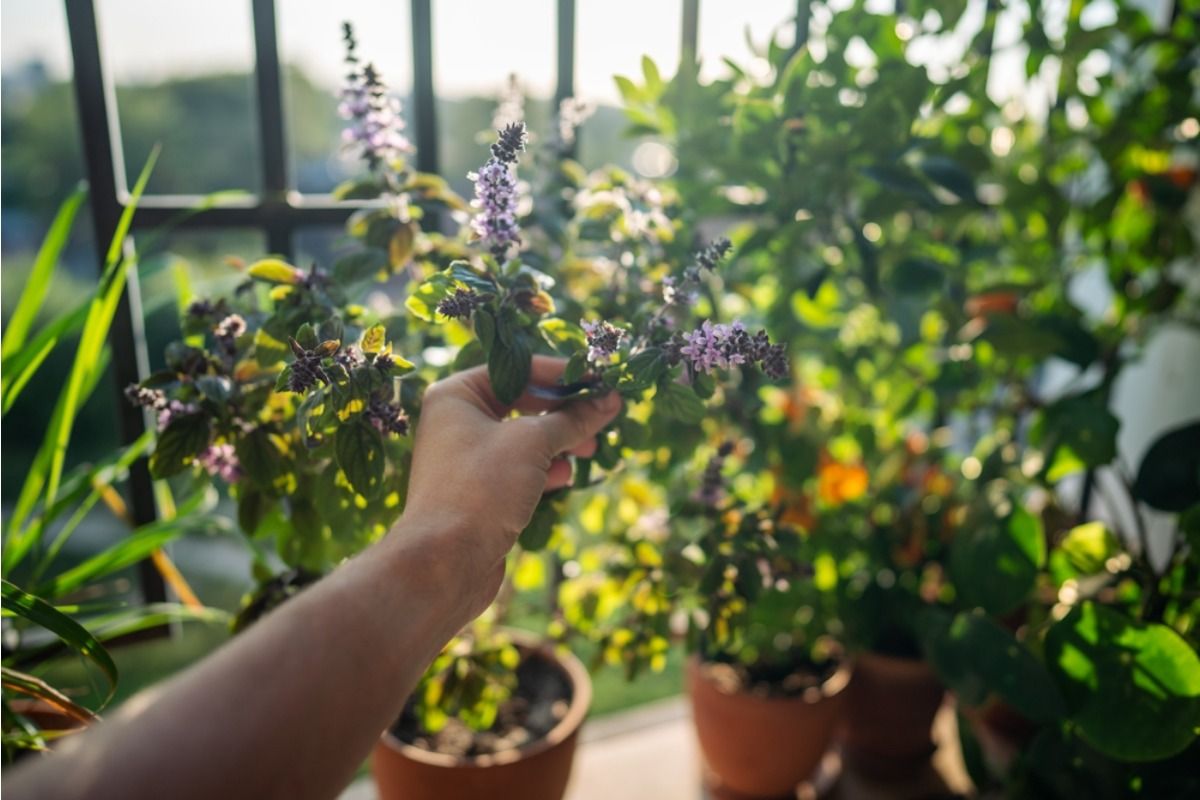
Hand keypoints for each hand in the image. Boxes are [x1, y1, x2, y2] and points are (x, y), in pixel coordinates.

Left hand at [399, 356, 621, 617]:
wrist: (445, 562)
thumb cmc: (481, 488)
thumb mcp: (533, 444)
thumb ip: (573, 418)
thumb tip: (610, 399)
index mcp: (457, 395)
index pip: (517, 370)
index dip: (561, 374)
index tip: (599, 379)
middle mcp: (456, 422)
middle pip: (521, 403)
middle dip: (563, 411)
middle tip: (601, 414)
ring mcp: (466, 459)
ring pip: (522, 439)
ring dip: (558, 441)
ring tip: (589, 447)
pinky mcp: (478, 492)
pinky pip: (517, 469)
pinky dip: (543, 469)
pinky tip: (565, 477)